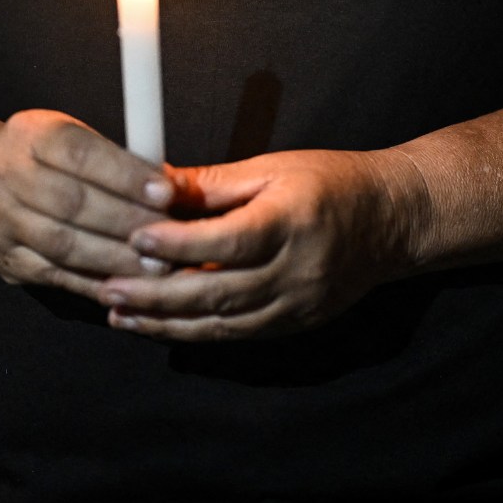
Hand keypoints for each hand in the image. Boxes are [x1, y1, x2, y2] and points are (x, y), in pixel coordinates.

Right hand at [0, 109, 171, 298]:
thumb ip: (120, 159)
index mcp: (30, 135)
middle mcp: (7, 175)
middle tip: (170, 236)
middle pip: (72, 202)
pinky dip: (94, 282)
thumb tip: (178, 187)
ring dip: (115, 258)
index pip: (80, 153)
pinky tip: (127, 286)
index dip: (125, 174)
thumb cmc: (49, 161)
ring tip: (156, 266)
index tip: (165, 192)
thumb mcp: (75, 139)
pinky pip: (55, 276)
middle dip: (127, 221)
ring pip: (64, 245)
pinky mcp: (5, 259)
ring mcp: (0, 221)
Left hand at [98, 148, 424, 341]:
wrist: (394, 220)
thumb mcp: (273, 168)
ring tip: (120, 315)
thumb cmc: (332, 181)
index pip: (226, 241)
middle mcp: (297, 269)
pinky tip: (160, 325)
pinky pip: (238, 334)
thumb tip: (152, 185)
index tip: (133, 238)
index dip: (176, 244)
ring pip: (223, 323)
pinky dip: (196, 332)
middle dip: (156, 295)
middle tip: (108, 290)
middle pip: (216, 291)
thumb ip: (212, 183)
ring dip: (166, 322)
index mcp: (292, 221)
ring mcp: (299, 303)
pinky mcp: (297, 322)